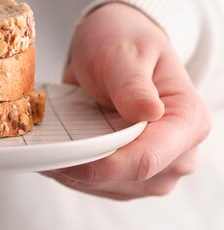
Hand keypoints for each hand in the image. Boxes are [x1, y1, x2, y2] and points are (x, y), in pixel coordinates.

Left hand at [43, 3, 210, 199]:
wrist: (117, 42)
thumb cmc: (124, 40)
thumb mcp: (124, 52)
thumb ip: (132, 84)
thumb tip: (149, 112)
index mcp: (188, 121)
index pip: (147, 159)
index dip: (103, 165)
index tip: (64, 158)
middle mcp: (180, 152)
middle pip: (129, 180)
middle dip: (83, 171)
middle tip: (42, 153)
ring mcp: (157, 167)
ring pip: (112, 188)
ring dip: (74, 175)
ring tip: (42, 153)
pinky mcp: (132, 173)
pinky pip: (101, 184)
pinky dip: (74, 173)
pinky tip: (53, 156)